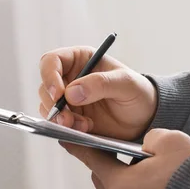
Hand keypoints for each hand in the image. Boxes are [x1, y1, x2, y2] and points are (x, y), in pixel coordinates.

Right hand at [38, 47, 157, 139]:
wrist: (144, 119)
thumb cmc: (138, 93)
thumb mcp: (126, 84)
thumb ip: (100, 84)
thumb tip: (71, 92)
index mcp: (80, 59)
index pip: (51, 61)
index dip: (49, 76)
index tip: (58, 94)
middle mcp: (69, 77)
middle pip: (45, 86)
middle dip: (53, 104)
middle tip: (67, 118)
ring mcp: (68, 99)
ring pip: (47, 106)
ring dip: (60, 118)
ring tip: (83, 125)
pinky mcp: (70, 117)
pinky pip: (56, 122)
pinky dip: (66, 128)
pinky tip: (85, 129)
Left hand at [62, 129, 189, 188]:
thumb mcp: (169, 141)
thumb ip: (150, 138)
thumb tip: (147, 147)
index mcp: (119, 185)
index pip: (92, 161)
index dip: (79, 148)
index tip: (65, 141)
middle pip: (105, 181)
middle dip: (108, 166)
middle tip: (119, 154)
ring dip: (128, 184)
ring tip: (148, 172)